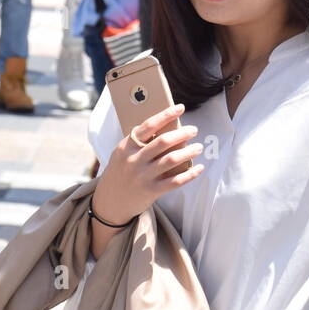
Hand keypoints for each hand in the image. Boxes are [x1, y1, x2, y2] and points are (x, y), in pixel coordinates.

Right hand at [92, 104, 204, 225]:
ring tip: (198, 147)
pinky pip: (175, 181)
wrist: (109, 201)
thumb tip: (168, 128)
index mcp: (127, 146)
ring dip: (189, 152)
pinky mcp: (151, 191)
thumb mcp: (123, 153)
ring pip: (171, 160)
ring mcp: (142, 176)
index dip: (166, 115)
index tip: (180, 108)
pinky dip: (190, 174)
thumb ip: (139, 142)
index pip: (148, 126)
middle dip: (182, 134)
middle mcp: (134, 160)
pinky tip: (199, 168)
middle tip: (194, 130)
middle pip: (163, 142)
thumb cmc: (121, 171)